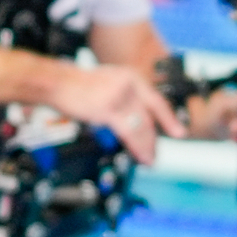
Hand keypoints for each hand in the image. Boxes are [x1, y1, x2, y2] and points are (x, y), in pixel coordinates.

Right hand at [36, 61, 185, 165]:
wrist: (57, 82)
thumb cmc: (76, 85)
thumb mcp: (108, 83)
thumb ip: (125, 97)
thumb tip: (136, 119)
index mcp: (131, 77)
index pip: (156, 101)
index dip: (169, 119)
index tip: (179, 133)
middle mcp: (129, 85)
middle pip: (150, 117)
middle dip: (155, 139)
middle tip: (156, 153)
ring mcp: (120, 97)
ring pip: (142, 127)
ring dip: (148, 146)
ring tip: (150, 159)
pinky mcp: (109, 110)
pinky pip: (129, 133)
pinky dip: (138, 147)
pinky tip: (141, 155)